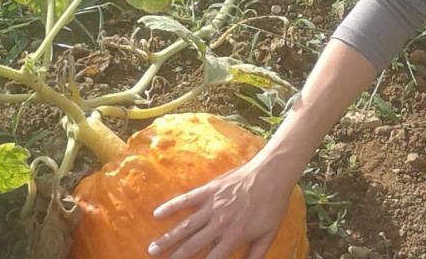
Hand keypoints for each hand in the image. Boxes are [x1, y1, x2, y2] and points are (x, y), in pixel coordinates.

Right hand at [148, 156, 297, 258]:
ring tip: (152, 248)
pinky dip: (171, 206)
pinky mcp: (209, 190)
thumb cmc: (273, 205)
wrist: (272, 174)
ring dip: (167, 238)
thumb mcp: (268, 235)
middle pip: (192, 246)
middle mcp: (219, 223)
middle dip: (175, 257)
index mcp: (234, 236)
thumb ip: (255, 255)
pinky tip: (157, 214)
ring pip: (185, 226)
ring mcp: (212, 206)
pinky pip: (186, 199)